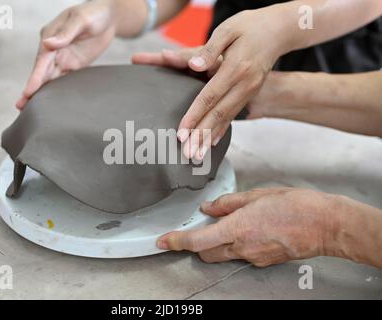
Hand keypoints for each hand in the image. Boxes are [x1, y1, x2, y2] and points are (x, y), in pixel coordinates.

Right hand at [16, 0, 115, 109]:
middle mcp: (53, 48)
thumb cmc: (94, 12)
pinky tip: (49, 103)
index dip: (35, 77)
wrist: (109, 16)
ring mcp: (63, 57)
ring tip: (29, 109)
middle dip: (32, 89)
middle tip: (21, 106)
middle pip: (41, 72)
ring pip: (49, 78)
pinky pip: (63, 79)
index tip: (29, 91)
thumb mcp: (81, 19)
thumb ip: (66, 33)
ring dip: (41, 93)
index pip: (41, 60)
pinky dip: (56, 91)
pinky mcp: (73, 64)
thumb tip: (48, 44)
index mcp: (50, 35)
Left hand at [134, 7, 289, 159]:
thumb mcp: (228, 30)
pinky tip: (212, 143)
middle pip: (218, 114)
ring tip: (197, 155)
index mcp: (236, 68)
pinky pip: (234, 115)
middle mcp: (245, 83)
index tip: (181, 132)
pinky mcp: (250, 93)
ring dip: (210, 138)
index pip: (210, 97)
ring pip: (226, 119)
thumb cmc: (250, 26)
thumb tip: (194, 65)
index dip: (194, 116)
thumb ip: (209, 50)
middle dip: (201, 136)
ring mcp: (250, 90)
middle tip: (188, 153)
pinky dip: (222, 130)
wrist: (280, 30)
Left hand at [157, 188, 339, 266]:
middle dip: (196, 242)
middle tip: (199, 226)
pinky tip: (248, 229)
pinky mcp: (264, 261)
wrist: (326, 225)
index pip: (197, 240)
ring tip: (230, 223)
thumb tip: (209, 207)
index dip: (176, 241)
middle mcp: (242, 247)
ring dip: (217, 242)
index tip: (163, 241)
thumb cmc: (297, 206)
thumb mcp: (257, 195)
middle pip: (206, 252)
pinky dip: (235, 244)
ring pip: (223, 254)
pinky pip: (240, 254)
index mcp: (238, 228)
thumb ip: (228, 203)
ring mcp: (253, 257)